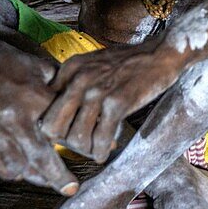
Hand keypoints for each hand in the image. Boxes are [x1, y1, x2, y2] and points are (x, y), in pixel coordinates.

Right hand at [0, 42, 76, 194]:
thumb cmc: (4, 61)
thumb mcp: (38, 68)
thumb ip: (60, 88)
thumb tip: (85, 104)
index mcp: (34, 98)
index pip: (61, 130)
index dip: (77, 146)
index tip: (92, 157)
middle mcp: (14, 117)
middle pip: (39, 157)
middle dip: (57, 176)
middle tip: (70, 188)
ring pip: (17, 165)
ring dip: (34, 176)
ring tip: (48, 180)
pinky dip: (9, 171)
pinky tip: (21, 172)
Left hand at [40, 42, 182, 161]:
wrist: (161, 53)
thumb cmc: (130, 61)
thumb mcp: (94, 63)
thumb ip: (75, 81)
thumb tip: (62, 112)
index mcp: (70, 68)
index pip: (46, 107)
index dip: (53, 124)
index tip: (65, 132)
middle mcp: (79, 79)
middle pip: (53, 126)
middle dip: (63, 141)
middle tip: (75, 146)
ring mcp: (98, 92)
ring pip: (76, 136)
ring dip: (84, 149)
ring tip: (92, 150)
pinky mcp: (118, 103)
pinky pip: (101, 137)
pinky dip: (100, 151)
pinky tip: (103, 154)